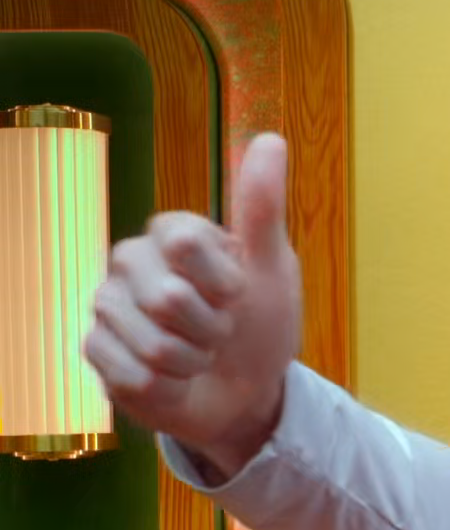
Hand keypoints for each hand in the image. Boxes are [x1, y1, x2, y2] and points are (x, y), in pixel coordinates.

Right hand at [84, 133, 301, 478]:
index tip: (240, 293)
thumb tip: (271, 140)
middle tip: (222, 329)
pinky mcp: (96, 349)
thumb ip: (262, 208)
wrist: (245, 389)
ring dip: (193, 361)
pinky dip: (168, 386)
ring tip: (200, 354)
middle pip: (168, 298)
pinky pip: (133, 374)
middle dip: (213, 328)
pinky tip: (174, 378)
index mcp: (171, 233)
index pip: (184, 242)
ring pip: (152, 343)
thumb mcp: (273, 267)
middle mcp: (131, 261)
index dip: (225, 282)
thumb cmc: (260, 324)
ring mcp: (108, 305)